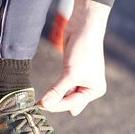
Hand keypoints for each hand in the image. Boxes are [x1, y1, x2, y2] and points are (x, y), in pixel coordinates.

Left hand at [39, 0, 109, 115]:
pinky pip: (62, 86)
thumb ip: (57, 91)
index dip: (55, 105)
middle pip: (69, 102)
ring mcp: (80, 80)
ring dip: (54, 95)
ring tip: (40, 101)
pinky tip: (46, 93)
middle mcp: (89, 87)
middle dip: (56, 103)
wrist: (83, 27)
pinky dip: (55, 88)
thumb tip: (44, 105)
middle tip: (39, 105)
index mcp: (95, 91)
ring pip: (64, 95)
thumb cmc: (83, 51)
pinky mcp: (71, 72)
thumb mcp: (70, 74)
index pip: (72, 104)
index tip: (39, 106)